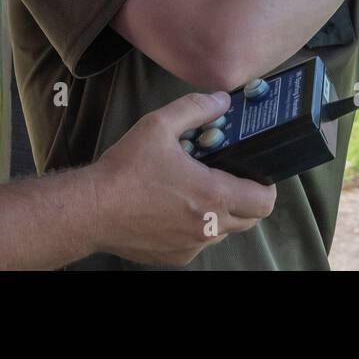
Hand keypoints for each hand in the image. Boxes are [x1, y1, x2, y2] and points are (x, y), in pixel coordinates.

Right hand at [87, 91, 275, 265]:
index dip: (267, 186)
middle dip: (247, 199)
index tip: (256, 172)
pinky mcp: (175, 258)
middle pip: (250, 219)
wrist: (91, 210)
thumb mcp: (159, 125)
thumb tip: (222, 100)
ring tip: (200, 191)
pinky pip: (201, 243)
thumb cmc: (125, 169)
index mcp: (212, 195)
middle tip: (230, 177)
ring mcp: (192, 246)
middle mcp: (208, 227)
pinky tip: (178, 209)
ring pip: (225, 232)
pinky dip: (199, 228)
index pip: (264, 202)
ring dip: (222, 214)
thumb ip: (195, 108)